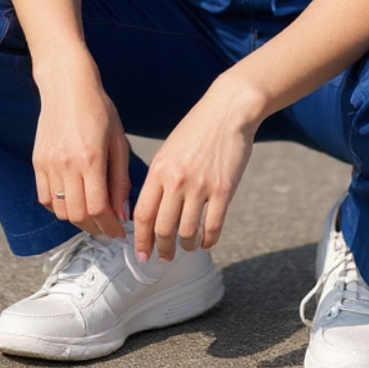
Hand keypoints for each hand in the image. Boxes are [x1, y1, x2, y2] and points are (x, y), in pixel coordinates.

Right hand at [33, 62, 131, 239]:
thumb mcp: (118, 140)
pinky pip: (45, 198)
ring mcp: (49, 164)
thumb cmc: (98, 108)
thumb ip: (120, 178)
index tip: (119, 232)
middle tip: (107, 227)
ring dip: (77, 220)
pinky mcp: (38, 162)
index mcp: (91, 158)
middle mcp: (67, 164)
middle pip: (78, 215)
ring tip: (92, 215)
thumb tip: (121, 211)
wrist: (67, 85)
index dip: (110, 226)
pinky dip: (59, 207)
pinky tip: (73, 201)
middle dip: (95, 228)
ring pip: (60, 211)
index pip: (98, 208)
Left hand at [133, 77, 260, 261]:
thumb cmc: (198, 128)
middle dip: (161, 249)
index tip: (140, 253)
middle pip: (163, 228)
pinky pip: (213, 226)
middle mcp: (176, 180)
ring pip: (187, 232)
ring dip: (185, 247)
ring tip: (186, 248)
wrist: (228, 110)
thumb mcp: (169, 149)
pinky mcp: (223, 189)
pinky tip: (206, 241)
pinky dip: (208, 240)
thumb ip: (160, 177)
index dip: (140, 239)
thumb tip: (151, 209)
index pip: (143, 214)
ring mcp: (201, 186)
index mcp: (159, 169)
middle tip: (164, 257)